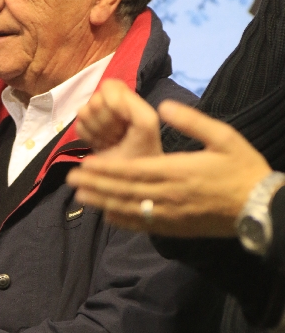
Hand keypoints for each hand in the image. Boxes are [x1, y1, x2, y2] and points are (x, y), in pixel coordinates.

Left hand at [68, 99, 272, 236]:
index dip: (105, 170)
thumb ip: (192, 121)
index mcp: (178, 170)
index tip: (84, 164)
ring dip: (103, 202)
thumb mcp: (223, 137)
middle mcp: (169, 195)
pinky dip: (123, 220)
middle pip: (124, 191)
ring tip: (81, 196)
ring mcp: (171, 214)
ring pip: (129, 209)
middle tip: (71, 180)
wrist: (260, 207)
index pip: (132, 171)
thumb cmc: (243, 168)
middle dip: (96, 185)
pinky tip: (108, 215)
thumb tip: (163, 105)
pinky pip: (143, 225)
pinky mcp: (175, 227)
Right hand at [75, 79, 162, 155]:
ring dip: (97, 130)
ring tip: (111, 142)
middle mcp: (112, 105)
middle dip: (105, 121)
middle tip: (118, 136)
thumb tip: (101, 97)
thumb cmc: (144, 152)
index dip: (111, 103)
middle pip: (95, 99)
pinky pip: (78, 126)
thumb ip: (130, 103)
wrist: (131, 180)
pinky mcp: (87, 131)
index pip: (109, 87)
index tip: (123, 121)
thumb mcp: (145, 124)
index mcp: (129, 99)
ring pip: (83, 112)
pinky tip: (101, 147)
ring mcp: (97, 118)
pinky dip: (89, 138)